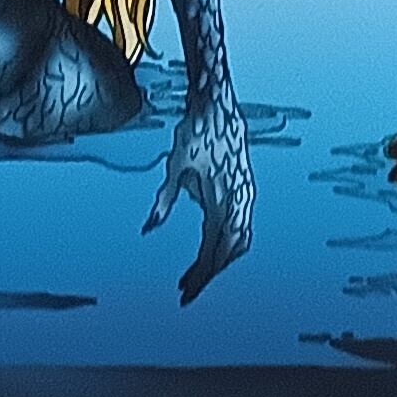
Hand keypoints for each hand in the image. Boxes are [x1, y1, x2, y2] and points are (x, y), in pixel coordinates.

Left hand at [144, 89, 254, 304]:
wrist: (219, 104)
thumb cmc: (196, 131)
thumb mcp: (175, 165)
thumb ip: (164, 200)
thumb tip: (149, 228)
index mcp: (225, 199)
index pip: (214, 251)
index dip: (200, 275)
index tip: (186, 292)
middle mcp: (241, 201)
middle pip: (228, 252)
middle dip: (208, 273)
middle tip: (187, 289)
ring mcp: (246, 195)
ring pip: (239, 241)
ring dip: (219, 258)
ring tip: (197, 272)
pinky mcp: (245, 189)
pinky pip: (242, 225)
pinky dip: (228, 242)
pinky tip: (212, 244)